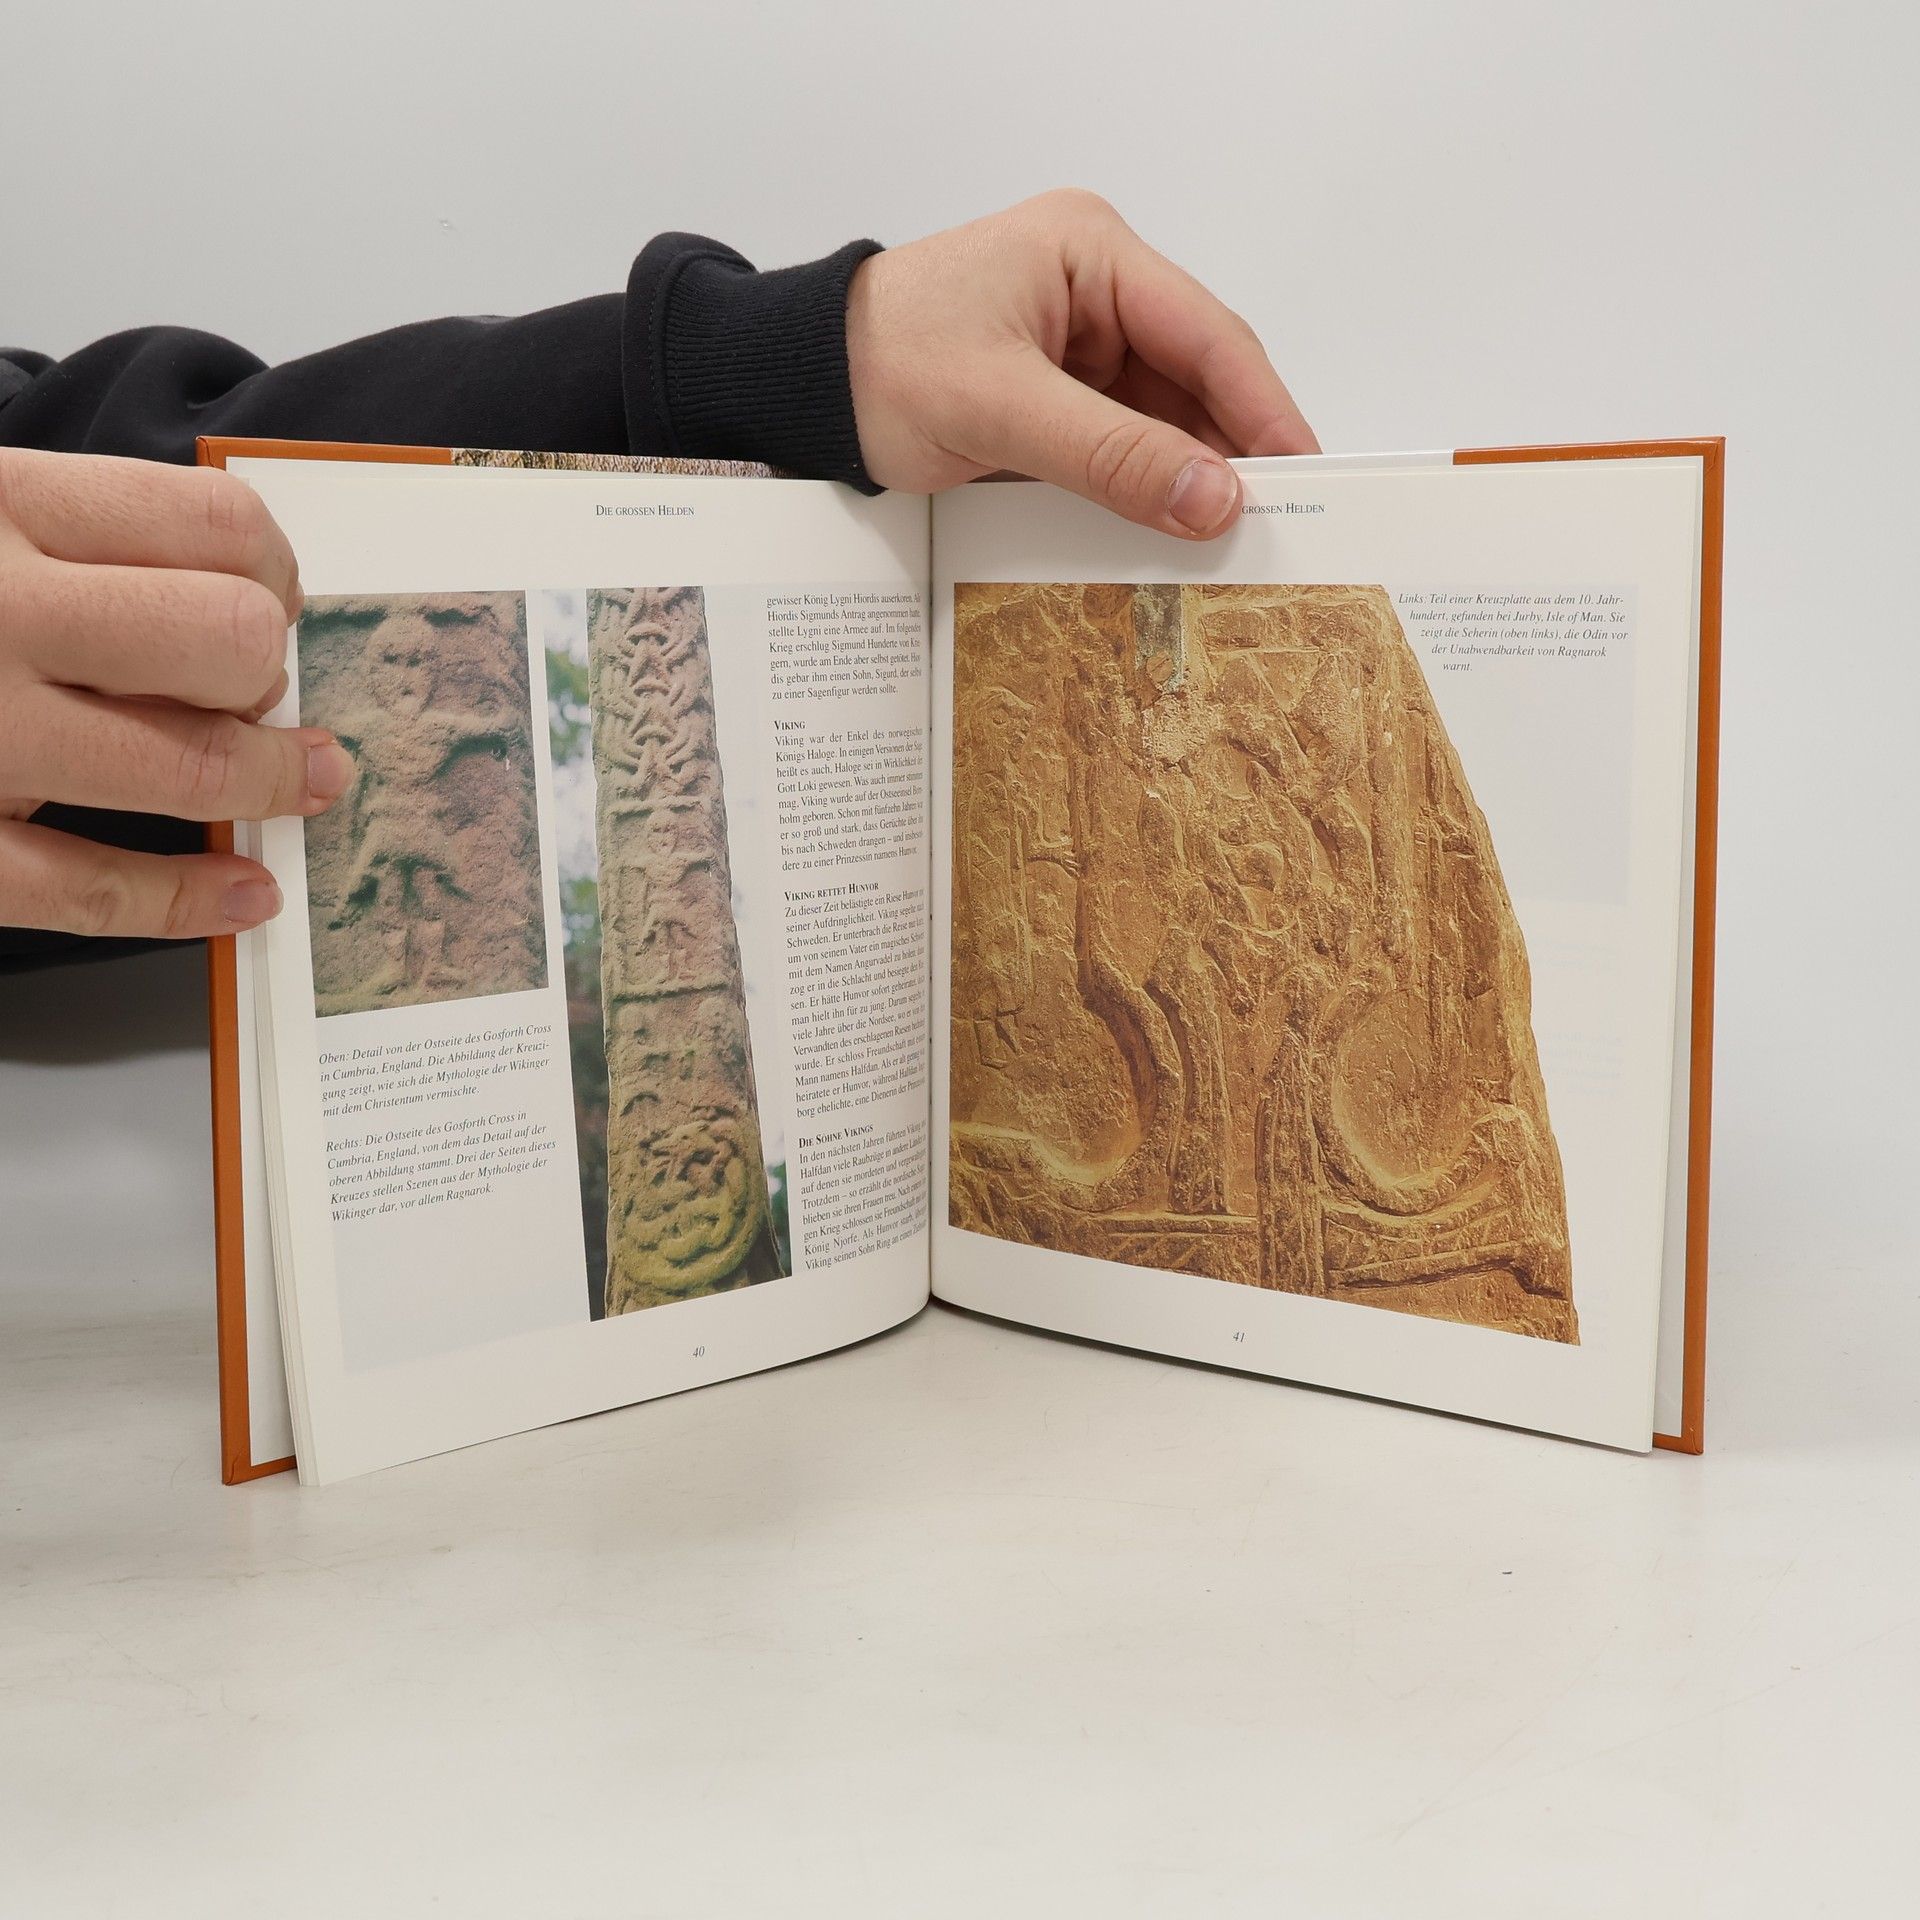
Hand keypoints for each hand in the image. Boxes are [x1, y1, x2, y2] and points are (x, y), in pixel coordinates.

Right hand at [0, 448, 348, 938]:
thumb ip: (70, 545)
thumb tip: (235, 610)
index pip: (219, 529)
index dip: (278, 575)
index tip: (275, 605)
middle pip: (229, 641)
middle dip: (267, 676)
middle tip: (260, 694)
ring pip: (188, 767)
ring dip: (271, 782)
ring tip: (306, 782)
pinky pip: (85, 888)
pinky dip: (185, 900)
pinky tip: (244, 894)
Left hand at [846, 189, 1318, 537]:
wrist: (797, 391)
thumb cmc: (876, 367)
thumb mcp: (1000, 410)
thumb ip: (1111, 456)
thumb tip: (1214, 500)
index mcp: (1091, 254)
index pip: (1208, 335)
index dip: (1262, 411)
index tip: (1305, 477)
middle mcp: (1097, 293)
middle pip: (1196, 382)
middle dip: (1231, 455)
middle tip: (1280, 530)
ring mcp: (1078, 349)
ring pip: (1163, 423)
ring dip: (1189, 483)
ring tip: (1232, 549)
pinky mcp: (1057, 402)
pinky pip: (1121, 449)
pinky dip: (1144, 493)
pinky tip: (1170, 539)